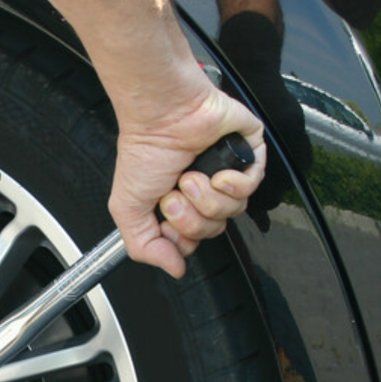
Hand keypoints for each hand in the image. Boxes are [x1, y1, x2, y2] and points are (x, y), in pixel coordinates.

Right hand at [109, 81, 266, 277]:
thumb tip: (173, 268)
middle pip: (214, 230)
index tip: (167, 220)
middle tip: (176, 192)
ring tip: (191, 175)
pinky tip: (217, 172)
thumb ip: (144, 246)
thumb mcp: (128, 208)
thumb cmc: (145, 149)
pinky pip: (252, 187)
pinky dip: (233, 183)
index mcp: (179, 201)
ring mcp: (226, 173)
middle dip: (193, 216)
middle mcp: (203, 190)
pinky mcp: (247, 155)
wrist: (163, 113)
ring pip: (233, 212)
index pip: (193, 240)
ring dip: (208, 197)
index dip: (182, 237)